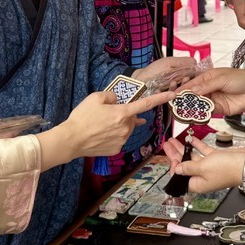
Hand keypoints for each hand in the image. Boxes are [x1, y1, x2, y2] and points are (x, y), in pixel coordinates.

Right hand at [40, 90, 175, 168]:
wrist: (71, 140)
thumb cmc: (82, 117)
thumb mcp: (95, 98)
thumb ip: (111, 96)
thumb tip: (118, 101)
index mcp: (122, 113)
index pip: (145, 104)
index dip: (160, 98)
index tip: (172, 95)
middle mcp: (126, 128)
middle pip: (132, 118)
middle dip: (124, 115)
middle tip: (106, 114)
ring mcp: (122, 140)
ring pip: (126, 129)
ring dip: (119, 125)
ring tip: (100, 125)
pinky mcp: (116, 149)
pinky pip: (119, 139)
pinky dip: (113, 135)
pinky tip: (100, 134)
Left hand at [133, 56, 196, 91]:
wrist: (140, 80)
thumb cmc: (153, 70)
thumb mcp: (168, 62)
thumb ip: (182, 62)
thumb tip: (196, 62)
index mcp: (180, 74)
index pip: (192, 76)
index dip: (194, 75)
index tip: (194, 73)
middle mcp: (178, 83)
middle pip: (188, 85)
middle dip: (187, 82)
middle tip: (186, 78)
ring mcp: (172, 91)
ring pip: (179, 91)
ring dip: (177, 87)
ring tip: (173, 82)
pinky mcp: (166, 99)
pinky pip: (169, 97)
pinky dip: (165, 93)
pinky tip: (160, 90)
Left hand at [162, 136, 242, 193]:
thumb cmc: (225, 169)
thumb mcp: (202, 168)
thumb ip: (188, 167)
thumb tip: (177, 170)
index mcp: (197, 184)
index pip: (180, 176)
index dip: (174, 167)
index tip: (172, 157)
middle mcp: (201, 177)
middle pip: (184, 165)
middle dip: (174, 154)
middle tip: (166, 144)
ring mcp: (208, 167)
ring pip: (192, 157)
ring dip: (182, 148)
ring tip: (173, 139)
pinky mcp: (215, 159)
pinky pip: (202, 152)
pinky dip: (196, 145)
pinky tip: (190, 138)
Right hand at [181, 67, 244, 115]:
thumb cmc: (241, 79)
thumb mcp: (222, 79)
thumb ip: (207, 85)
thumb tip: (193, 90)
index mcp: (208, 77)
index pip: (192, 83)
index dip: (183, 89)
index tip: (174, 94)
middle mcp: (209, 88)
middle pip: (194, 95)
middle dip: (185, 100)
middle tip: (175, 105)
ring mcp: (213, 99)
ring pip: (199, 104)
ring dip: (191, 108)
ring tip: (182, 112)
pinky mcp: (219, 109)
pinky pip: (208, 112)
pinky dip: (201, 114)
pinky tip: (195, 115)